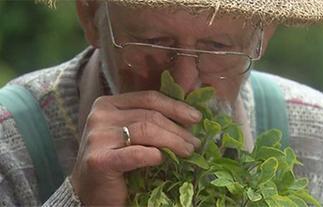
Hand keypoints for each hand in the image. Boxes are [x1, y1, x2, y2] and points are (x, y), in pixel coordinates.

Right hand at [70, 91, 201, 205]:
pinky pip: (137, 154)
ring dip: (174, 142)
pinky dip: (155, 155)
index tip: (196, 118)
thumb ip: (148, 120)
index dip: (176, 106)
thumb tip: (187, 117)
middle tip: (195, 142)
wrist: (90, 194)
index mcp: (107, 103)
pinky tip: (164, 159)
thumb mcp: (128, 133)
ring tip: (188, 152)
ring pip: (147, 131)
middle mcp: (99, 115)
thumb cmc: (115, 162)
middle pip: (150, 115)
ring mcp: (97, 137)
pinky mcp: (99, 160)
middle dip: (178, 129)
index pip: (148, 98)